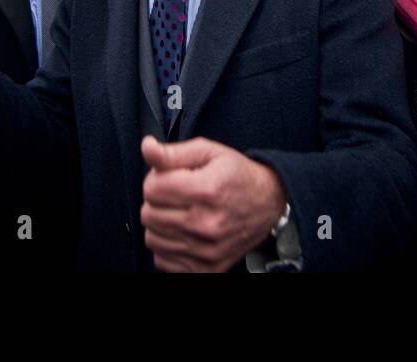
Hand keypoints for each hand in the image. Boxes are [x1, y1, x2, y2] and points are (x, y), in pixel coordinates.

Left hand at [139, 136, 286, 272]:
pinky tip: (182, 233)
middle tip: (174, 195)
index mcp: (206, 190)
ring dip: (160, 224)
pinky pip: (163, 261)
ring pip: (152, 239)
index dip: (155, 179)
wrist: (269, 204)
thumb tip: (146, 147)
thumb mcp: (209, 152)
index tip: (169, 177)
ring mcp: (207, 250)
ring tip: (179, 213)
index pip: (151, 189)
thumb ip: (173, 152)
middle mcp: (207, 224)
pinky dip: (167, 247)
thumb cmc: (237, 175)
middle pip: (148, 215)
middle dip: (156, 202)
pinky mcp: (207, 268)